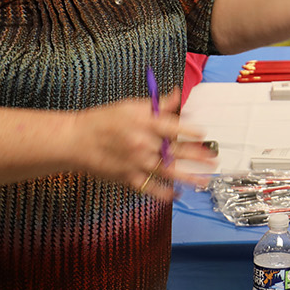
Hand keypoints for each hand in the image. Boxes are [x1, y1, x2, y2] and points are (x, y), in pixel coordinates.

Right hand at [70, 90, 217, 201]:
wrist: (75, 140)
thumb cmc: (103, 120)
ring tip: (204, 181)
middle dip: (197, 156)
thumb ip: (157, 104)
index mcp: (144, 123)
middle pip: (175, 150)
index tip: (203, 134)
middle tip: (213, 159)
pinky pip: (149, 187)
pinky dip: (163, 193)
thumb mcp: (130, 106)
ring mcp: (135, 162)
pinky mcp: (127, 177)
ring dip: (188, 177)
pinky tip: (177, 195)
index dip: (190, 130)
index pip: (173, 126)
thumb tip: (178, 94)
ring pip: (167, 171)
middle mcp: (142, 143)